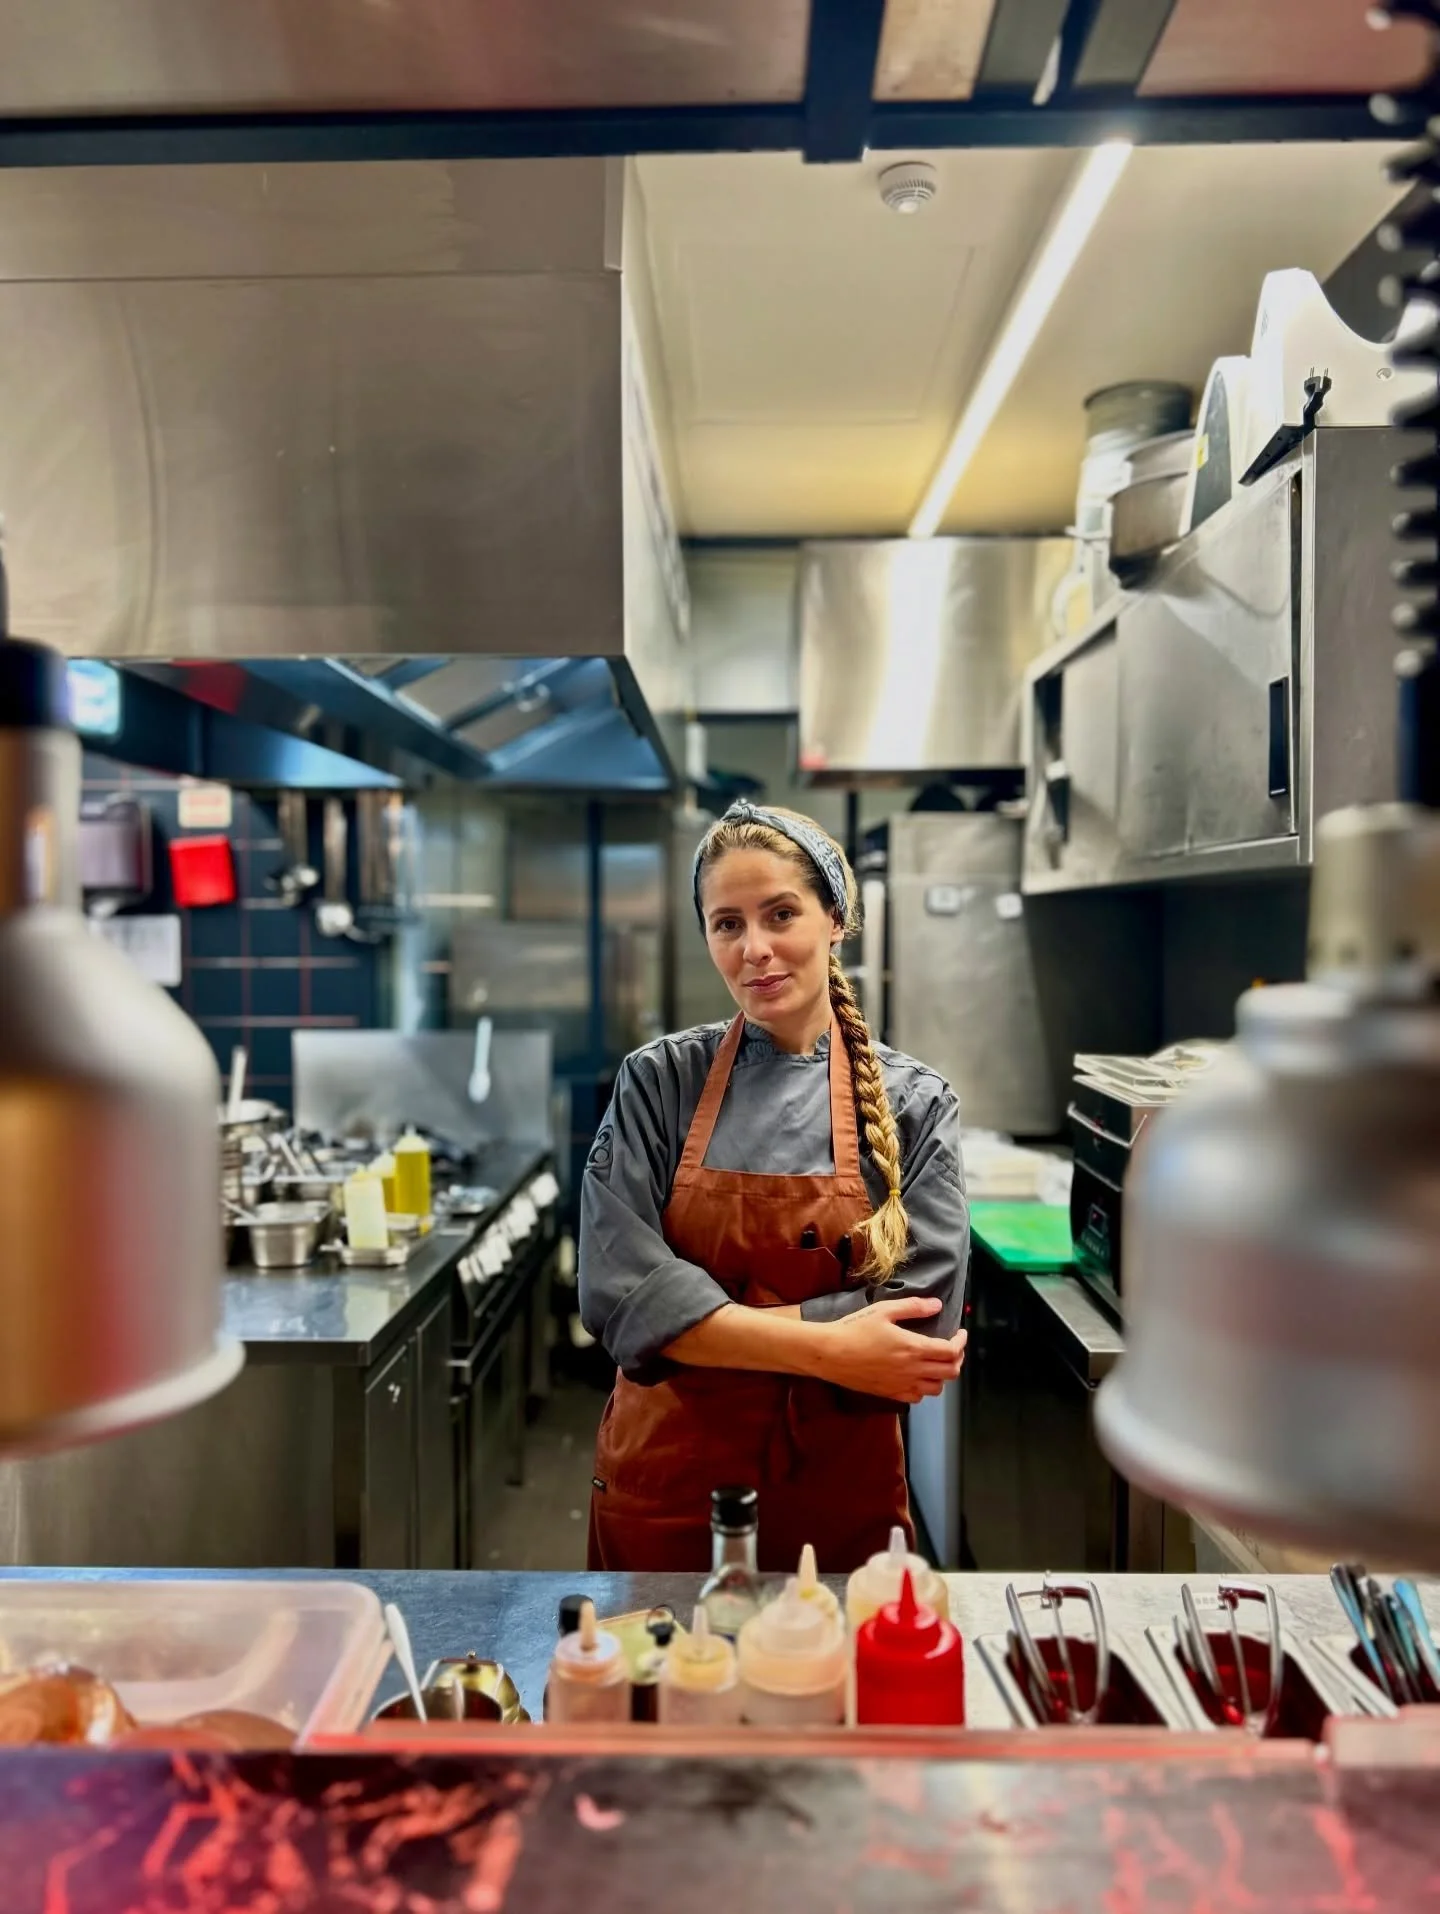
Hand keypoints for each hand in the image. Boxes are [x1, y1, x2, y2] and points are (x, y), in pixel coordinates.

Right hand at [815, 1297, 966, 1403]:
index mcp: (913, 1348)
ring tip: (937, 1362)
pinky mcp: (890, 1394)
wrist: (830, 1353)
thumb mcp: (884, 1310)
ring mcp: (901, 1385)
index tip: (960, 1333)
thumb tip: (937, 1305)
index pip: (950, 1351)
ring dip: (943, 1375)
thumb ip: (913, 1307)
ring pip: (936, 1388)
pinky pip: (917, 1398)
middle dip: (958, 1359)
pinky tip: (918, 1376)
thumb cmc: (855, 1328)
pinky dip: (924, 1388)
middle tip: (953, 1347)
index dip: (961, 1342)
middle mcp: (912, 1370)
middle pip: (950, 1372)